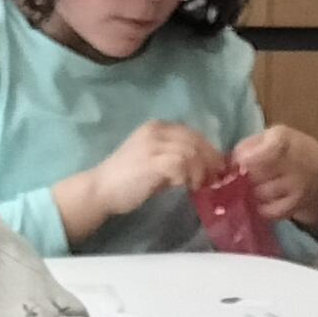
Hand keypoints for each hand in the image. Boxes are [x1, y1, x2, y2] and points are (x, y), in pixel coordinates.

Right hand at [81, 118, 228, 222]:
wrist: (100, 189)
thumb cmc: (126, 181)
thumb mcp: (153, 163)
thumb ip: (174, 160)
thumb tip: (202, 169)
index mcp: (157, 127)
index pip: (191, 133)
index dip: (208, 149)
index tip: (217, 167)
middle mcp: (156, 131)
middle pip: (195, 140)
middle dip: (210, 160)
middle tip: (216, 178)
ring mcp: (154, 144)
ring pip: (191, 151)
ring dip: (201, 170)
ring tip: (199, 185)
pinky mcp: (153, 161)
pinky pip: (182, 164)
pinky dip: (190, 176)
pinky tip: (188, 187)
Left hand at [233, 125, 317, 228]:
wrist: (317, 172)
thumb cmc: (285, 150)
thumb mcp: (269, 137)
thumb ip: (247, 147)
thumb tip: (230, 165)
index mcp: (284, 138)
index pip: (266, 149)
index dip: (246, 158)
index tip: (239, 162)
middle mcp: (294, 162)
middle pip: (255, 174)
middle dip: (244, 177)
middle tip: (244, 177)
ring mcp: (296, 186)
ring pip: (259, 194)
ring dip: (251, 193)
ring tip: (254, 187)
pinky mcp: (294, 206)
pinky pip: (267, 211)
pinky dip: (260, 207)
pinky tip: (262, 200)